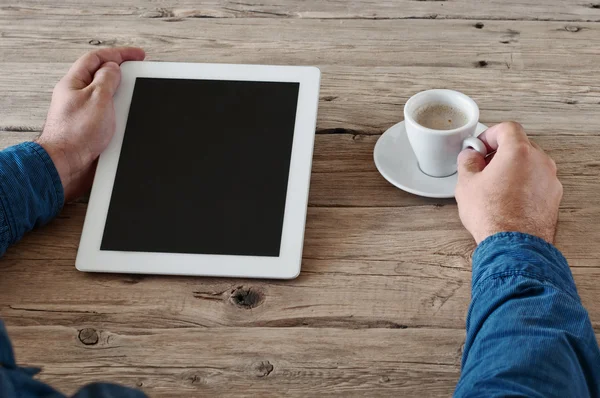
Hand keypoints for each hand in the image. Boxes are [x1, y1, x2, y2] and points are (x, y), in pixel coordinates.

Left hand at [36, 47, 144, 201]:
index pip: (97, 58)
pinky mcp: (91, 131)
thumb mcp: (98, 98)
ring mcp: (84, 114)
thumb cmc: (75, 134)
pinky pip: (110, 117)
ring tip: (134, 99)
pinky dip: (120, 116)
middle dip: (122, 74)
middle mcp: (78, 97)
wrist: (67, 166)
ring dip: (122, 98)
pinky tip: (126, 120)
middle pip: (102, 76)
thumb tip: (114, 68)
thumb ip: (107, 79)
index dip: (119, 53)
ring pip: (108, 98)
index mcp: (74, 83)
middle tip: (139, 73)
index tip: (138, 55)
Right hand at [455, 122, 562, 243]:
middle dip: (500, 152)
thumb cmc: (493, 216)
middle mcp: (540, 162)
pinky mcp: (553, 197)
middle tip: (483, 164)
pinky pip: (537, 182)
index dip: (490, 134)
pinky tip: (507, 199)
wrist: (513, 245)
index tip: (480, 145)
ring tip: (494, 185)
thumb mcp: (466, 184)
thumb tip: (470, 157)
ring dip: (513, 168)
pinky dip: (523, 184)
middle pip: (521, 145)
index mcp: (518, 152)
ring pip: (530, 164)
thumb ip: (467, 162)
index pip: (507, 128)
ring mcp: (549, 180)